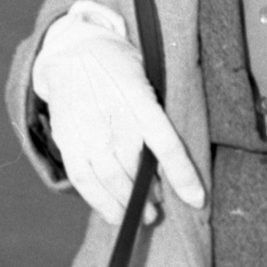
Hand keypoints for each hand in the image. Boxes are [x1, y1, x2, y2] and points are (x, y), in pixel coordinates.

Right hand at [32, 0, 204, 225]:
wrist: (72, 50)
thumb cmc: (120, 65)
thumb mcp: (147, 76)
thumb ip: (156, 112)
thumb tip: (169, 155)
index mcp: (139, 99)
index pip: (168, 145)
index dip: (183, 177)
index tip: (198, 200)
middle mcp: (113, 118)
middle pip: (137, 170)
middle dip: (152, 194)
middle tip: (161, 207)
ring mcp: (87, 131)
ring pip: (112, 181)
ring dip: (129, 205)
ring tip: (146, 216)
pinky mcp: (68, 141)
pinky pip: (84, 181)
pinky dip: (101, 202)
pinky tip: (114, 214)